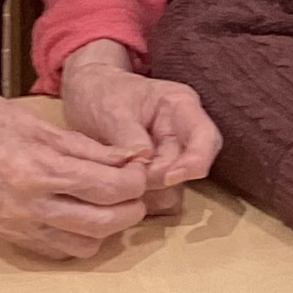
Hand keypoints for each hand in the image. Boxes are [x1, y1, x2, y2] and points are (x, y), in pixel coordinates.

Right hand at [0, 31, 152, 258]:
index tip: (142, 170)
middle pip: (104, 223)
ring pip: (83, 245)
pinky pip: (54, 251)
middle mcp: (25, 203)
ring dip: (105, 229)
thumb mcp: (37, 121)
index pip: (109, 187)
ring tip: (105, 203)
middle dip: (129, 209)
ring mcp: (12, 224)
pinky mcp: (1, 234)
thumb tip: (130, 160)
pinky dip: (76, 238)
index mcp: (37, 167)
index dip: (136, 181)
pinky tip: (76, 214)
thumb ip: (85, 147)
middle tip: (133, 191)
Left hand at [59, 39, 221, 213]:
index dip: (194, 161)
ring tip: (119, 178)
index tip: (168, 177)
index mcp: (180, 106)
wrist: (86, 95)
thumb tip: (145, 163)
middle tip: (130, 176)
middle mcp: (183, 132)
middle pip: (191, 167)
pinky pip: (158, 196)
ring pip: (176, 187)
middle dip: (162, 178)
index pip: (206, 138)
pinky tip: (119, 188)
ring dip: (150, 191)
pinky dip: (140, 198)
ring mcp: (171, 156)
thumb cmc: (101, 94)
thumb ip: (129, 138)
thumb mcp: (111, 111)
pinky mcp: (158, 174)